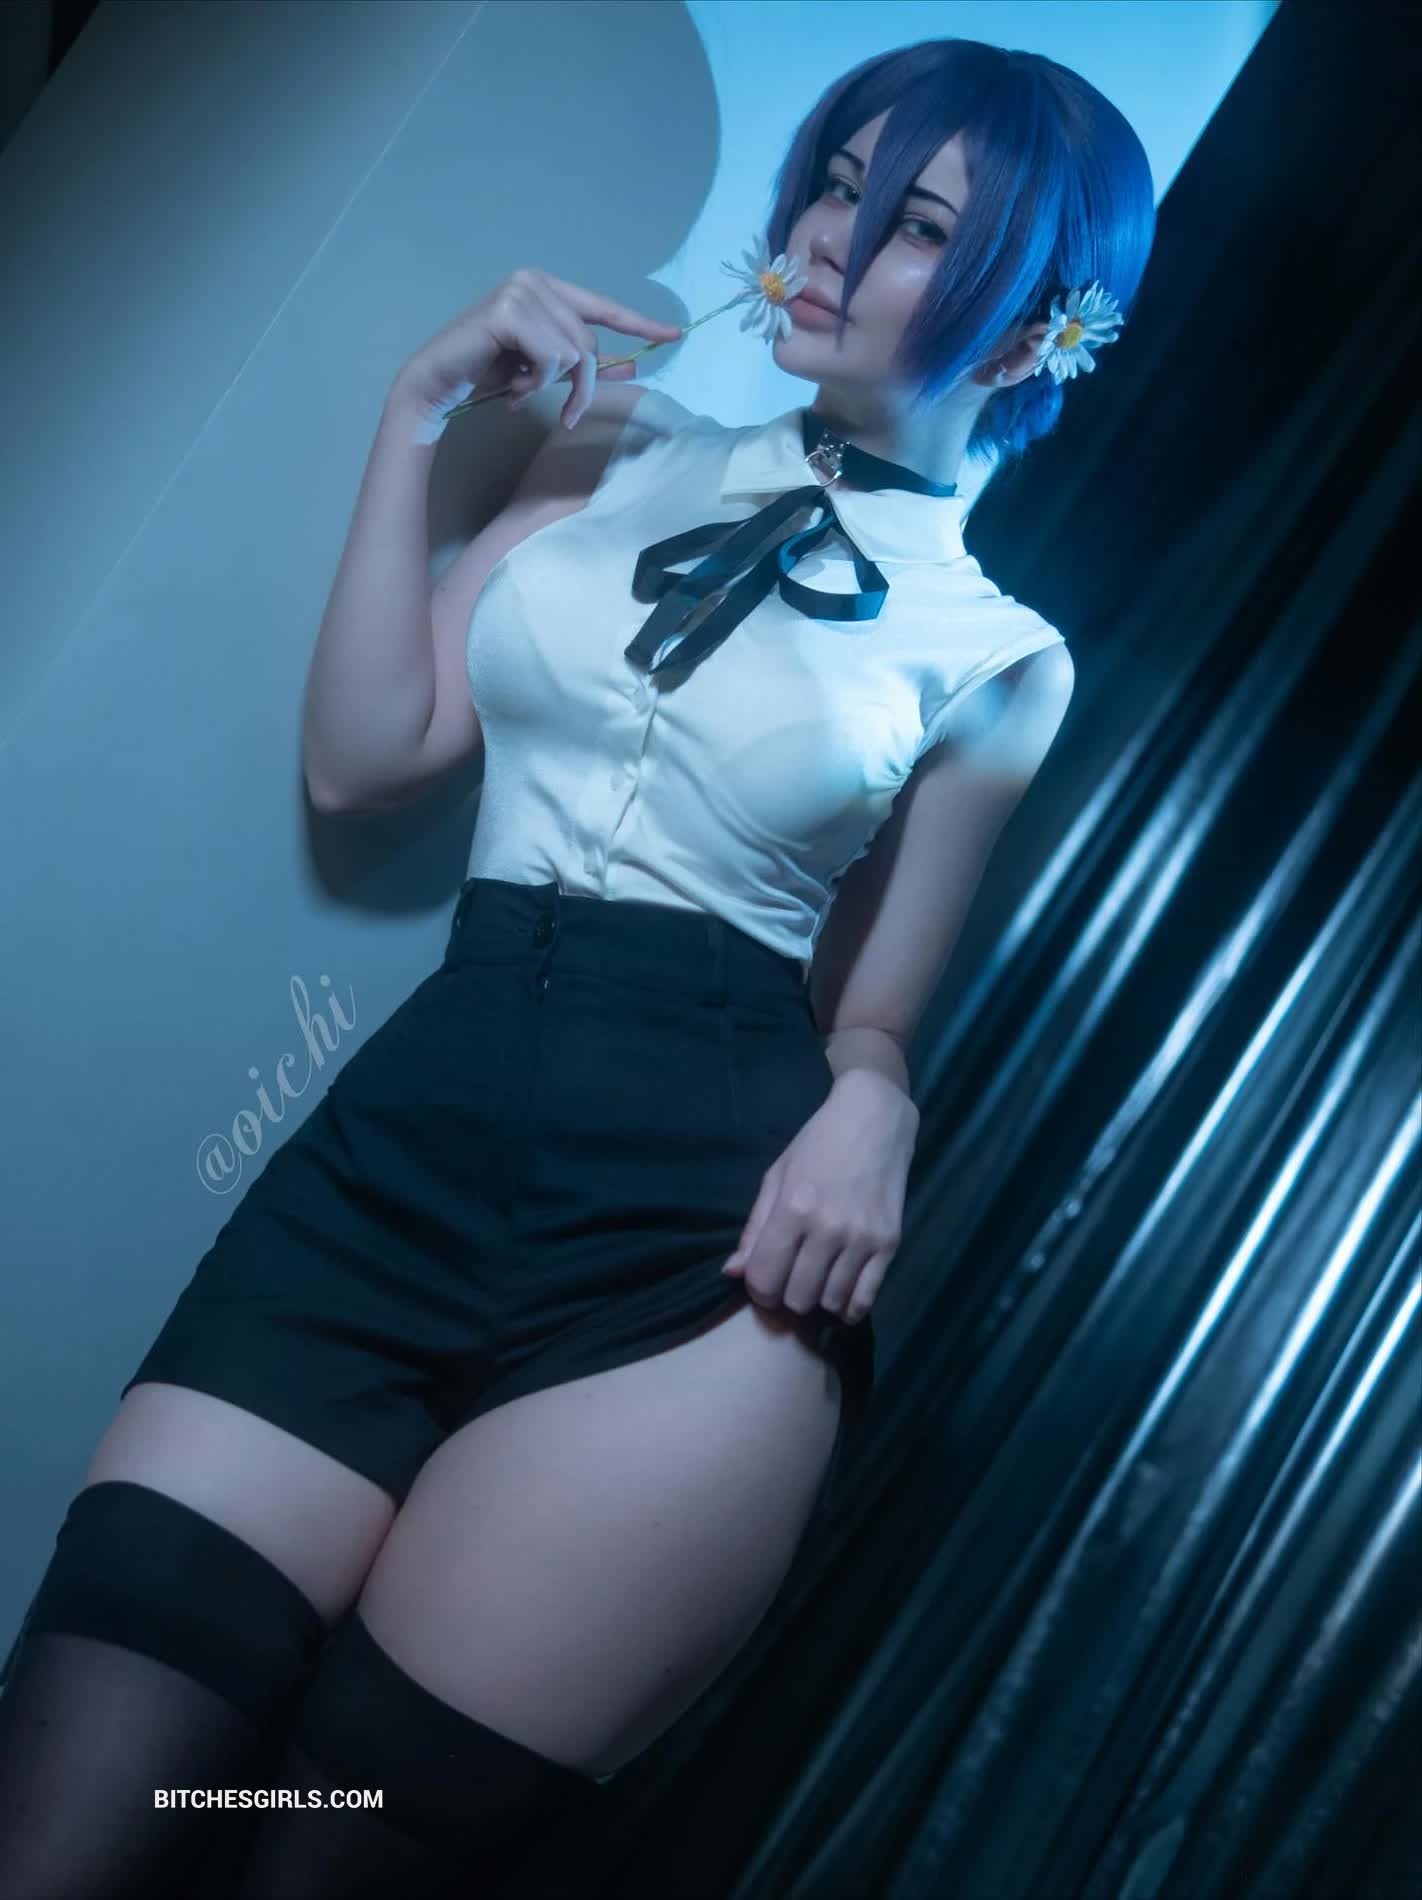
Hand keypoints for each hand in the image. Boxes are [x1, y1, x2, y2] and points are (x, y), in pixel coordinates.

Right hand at [394, 267, 681, 433]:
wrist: (438, 383)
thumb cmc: (488, 375)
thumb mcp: (544, 372)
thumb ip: (584, 366)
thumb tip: (633, 367)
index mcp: (547, 289)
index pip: (603, 307)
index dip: (640, 323)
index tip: (675, 335)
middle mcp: (536, 281)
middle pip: (589, 342)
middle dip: (579, 385)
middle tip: (559, 411)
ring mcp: (522, 291)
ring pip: (574, 352)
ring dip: (551, 386)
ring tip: (520, 390)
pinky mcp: (509, 310)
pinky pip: (552, 357)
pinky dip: (536, 382)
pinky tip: (512, 385)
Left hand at [722, 1069, 917, 1325]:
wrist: (874, 1119)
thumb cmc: (817, 1143)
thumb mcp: (776, 1176)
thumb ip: (755, 1228)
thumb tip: (733, 1273)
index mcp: (793, 1208)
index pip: (764, 1278)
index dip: (758, 1289)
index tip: (764, 1280)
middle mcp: (828, 1228)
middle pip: (797, 1298)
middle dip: (787, 1296)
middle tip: (791, 1279)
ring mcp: (862, 1239)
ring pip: (831, 1303)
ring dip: (819, 1299)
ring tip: (817, 1281)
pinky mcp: (890, 1244)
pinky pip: (866, 1299)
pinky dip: (849, 1308)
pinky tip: (841, 1296)